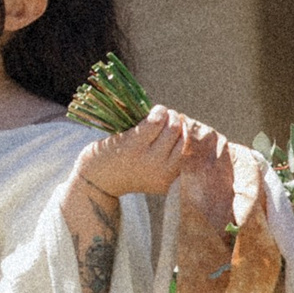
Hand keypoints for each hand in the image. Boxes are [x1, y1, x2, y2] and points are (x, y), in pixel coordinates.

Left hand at [79, 105, 238, 216]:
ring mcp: (148, 159)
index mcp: (173, 179)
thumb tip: (191, 125)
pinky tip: (156, 111)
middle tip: (170, 119)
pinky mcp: (133, 146)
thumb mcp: (157, 171)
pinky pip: (156, 121)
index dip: (191, 133)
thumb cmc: (130, 170)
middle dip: (179, 122)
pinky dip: (159, 111)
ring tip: (162, 114)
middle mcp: (164, 171)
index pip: (196, 151)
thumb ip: (173, 155)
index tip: (183, 126)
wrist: (97, 180)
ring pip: (172, 127)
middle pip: (185, 136)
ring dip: (169, 115)